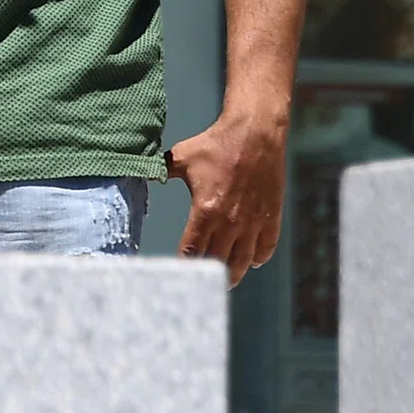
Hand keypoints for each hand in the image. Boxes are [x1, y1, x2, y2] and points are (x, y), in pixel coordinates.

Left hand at [167, 104, 286, 286]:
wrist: (255, 132)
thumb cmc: (217, 143)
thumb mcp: (183, 156)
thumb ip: (162, 170)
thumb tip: (142, 174)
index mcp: (205, 211)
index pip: (191, 252)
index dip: (184, 265)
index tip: (179, 272)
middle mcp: (229, 223)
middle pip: (216, 263)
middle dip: (207, 273)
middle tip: (201, 280)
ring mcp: (252, 222)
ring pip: (242, 263)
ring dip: (233, 274)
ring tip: (226, 280)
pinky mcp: (271, 217)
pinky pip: (265, 249)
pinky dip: (257, 258)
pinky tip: (251, 260)